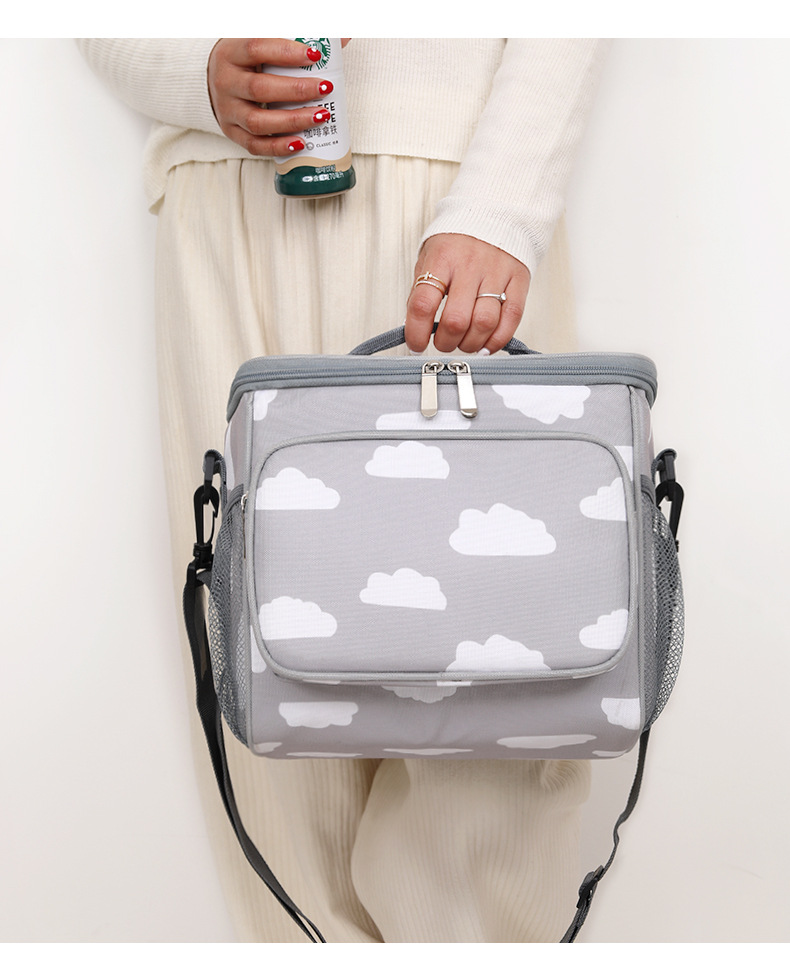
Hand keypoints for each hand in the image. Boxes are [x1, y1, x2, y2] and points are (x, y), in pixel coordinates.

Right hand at [207, 38, 336, 155]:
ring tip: (320, 116)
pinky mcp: (232, 132)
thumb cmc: (247, 60)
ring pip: (258, 121)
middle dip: (297, 91)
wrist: (216, 80)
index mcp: (231, 52)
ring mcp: (227, 110)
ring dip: (292, 121)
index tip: (315, 55)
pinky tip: (300, 143)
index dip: (287, 52)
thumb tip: (341, 39)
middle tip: (325, 88)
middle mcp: (225, 81)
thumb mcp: (262, 41)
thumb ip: (294, 37)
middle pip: (260, 89)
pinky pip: (255, 145)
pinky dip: (278, 146)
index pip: (257, 48)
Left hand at [404, 234, 529, 353]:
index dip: (416, 333)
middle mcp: (469, 266)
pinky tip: (487, 343)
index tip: (416, 344)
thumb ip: (423, 291)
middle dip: (446, 342)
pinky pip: (511, 318)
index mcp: (441, 259)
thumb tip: (416, 329)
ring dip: (471, 344)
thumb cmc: (458, 242)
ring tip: (465, 343)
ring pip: (484, 323)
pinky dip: (497, 339)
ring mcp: (496, 273)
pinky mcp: (518, 280)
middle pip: (456, 320)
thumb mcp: (430, 258)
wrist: (495, 213)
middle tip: (444, 343)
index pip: (423, 304)